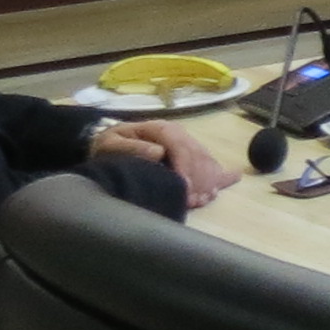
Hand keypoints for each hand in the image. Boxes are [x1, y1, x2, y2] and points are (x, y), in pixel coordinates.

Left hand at [91, 117, 238, 209]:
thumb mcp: (111, 144)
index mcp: (161, 129)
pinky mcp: (190, 155)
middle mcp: (178, 134)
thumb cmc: (109, 146)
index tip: (185, 188)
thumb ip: (131, 148)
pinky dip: (217, 177)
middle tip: (195, 200)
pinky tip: (219, 188)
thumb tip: (158, 152)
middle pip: (197, 155)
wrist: (111, 144)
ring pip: (207, 160)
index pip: (180, 145)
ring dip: (209, 180)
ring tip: (204, 199)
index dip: (185, 167)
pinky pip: (210, 164)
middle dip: (199, 179)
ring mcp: (187, 144)